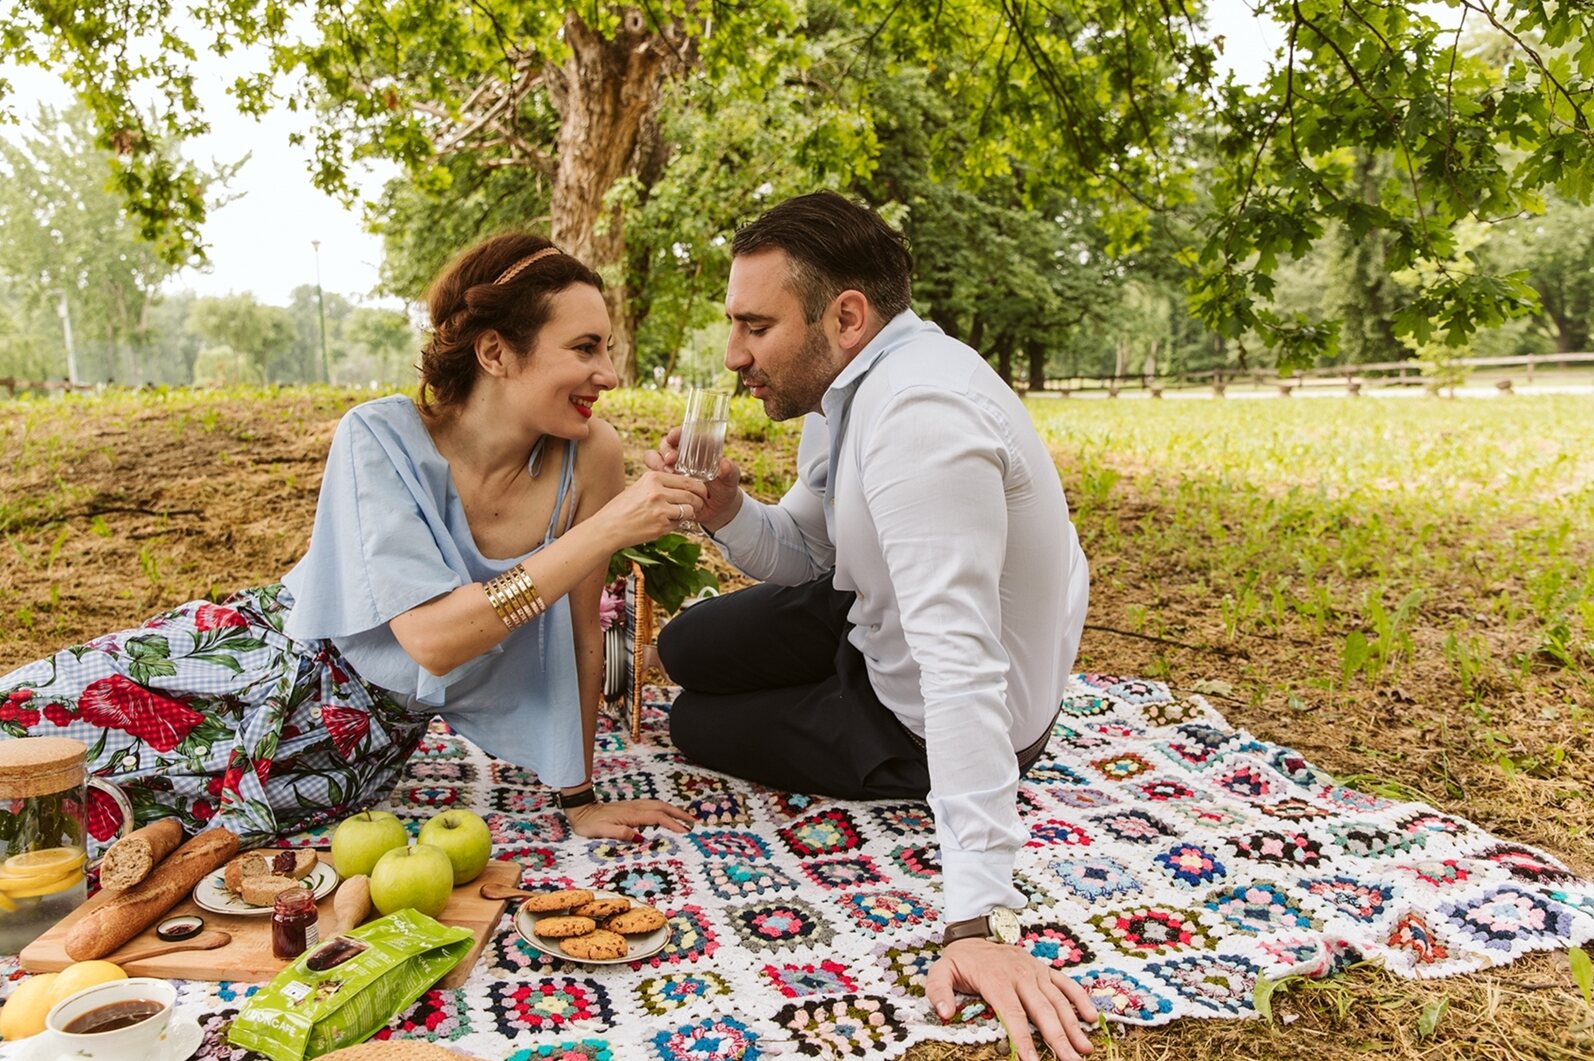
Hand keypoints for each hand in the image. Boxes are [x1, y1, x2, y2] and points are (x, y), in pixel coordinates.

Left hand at [563, 797, 695, 840]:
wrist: (580, 809)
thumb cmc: (589, 823)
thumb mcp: (601, 831)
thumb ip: (620, 833)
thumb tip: (639, 836)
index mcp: (631, 815)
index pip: (657, 818)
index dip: (672, 824)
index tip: (685, 831)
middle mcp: (635, 807)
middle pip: (662, 807)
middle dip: (679, 814)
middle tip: (694, 821)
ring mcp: (633, 805)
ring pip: (658, 804)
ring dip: (673, 810)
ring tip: (685, 817)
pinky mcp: (631, 806)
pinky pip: (652, 805)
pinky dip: (664, 808)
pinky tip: (666, 812)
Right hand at [596, 469, 708, 543]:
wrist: (608, 527)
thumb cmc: (622, 508)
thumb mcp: (639, 487)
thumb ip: (658, 485)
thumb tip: (682, 486)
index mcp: (652, 478)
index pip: (686, 479)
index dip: (698, 487)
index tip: (701, 491)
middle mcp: (657, 491)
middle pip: (691, 494)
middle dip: (700, 500)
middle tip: (701, 504)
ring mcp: (660, 509)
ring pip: (689, 509)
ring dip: (691, 513)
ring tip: (687, 514)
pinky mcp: (661, 525)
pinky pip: (680, 523)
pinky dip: (679, 523)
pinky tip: (669, 523)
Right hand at [643, 426, 743, 531]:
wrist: (717, 510)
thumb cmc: (725, 489)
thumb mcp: (730, 480)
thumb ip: (729, 472)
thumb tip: (724, 464)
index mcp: (697, 448)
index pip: (683, 435)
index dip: (676, 433)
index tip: (674, 437)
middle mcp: (681, 456)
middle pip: (666, 445)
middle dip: (665, 449)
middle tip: (671, 460)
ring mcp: (671, 469)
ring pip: (654, 458)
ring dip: (657, 463)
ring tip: (667, 473)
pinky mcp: (665, 483)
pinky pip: (653, 476)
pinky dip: (655, 479)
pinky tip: (664, 487)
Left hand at [925, 940, 1098, 1060]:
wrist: (976, 933)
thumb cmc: (961, 960)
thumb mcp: (941, 970)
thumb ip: (939, 990)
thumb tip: (944, 1012)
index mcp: (997, 979)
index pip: (1013, 1014)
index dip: (1023, 1038)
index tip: (1031, 1060)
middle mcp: (1021, 975)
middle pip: (1043, 1011)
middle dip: (1058, 1038)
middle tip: (1070, 1060)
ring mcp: (1036, 971)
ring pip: (1059, 1001)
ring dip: (1074, 1026)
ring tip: (1085, 1048)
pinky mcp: (1044, 969)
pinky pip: (1067, 984)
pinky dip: (1081, 999)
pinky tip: (1092, 1018)